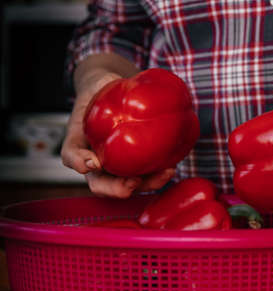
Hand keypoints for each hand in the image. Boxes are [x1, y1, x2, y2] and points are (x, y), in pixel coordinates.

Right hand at [61, 70, 174, 197]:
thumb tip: (105, 116)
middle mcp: (98, 162)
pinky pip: (147, 174)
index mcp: (79, 145)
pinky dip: (158, 174)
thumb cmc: (99, 95)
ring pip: (129, 185)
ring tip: (164, 172)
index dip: (81, 163)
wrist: (115, 93)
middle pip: (102, 185)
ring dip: (147, 184)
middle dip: (118, 188)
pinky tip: (170, 166)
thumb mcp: (92, 91)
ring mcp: (119, 166)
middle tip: (133, 182)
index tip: (94, 162)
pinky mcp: (139, 164)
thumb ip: (96, 92)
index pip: (73, 158)